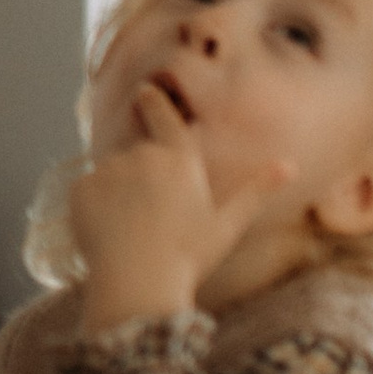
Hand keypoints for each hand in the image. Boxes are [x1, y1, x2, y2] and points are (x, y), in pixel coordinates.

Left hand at [70, 82, 293, 328]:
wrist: (139, 283)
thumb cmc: (188, 257)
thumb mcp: (227, 225)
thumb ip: (256, 191)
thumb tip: (290, 166)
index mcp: (179, 158)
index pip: (162, 115)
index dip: (152, 101)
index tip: (144, 90)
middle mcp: (143, 154)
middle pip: (136, 155)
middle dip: (139, 176)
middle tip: (147, 215)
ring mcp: (109, 169)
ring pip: (110, 174)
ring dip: (116, 192)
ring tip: (130, 230)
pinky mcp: (81, 188)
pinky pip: (86, 192)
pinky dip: (93, 207)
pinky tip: (107, 233)